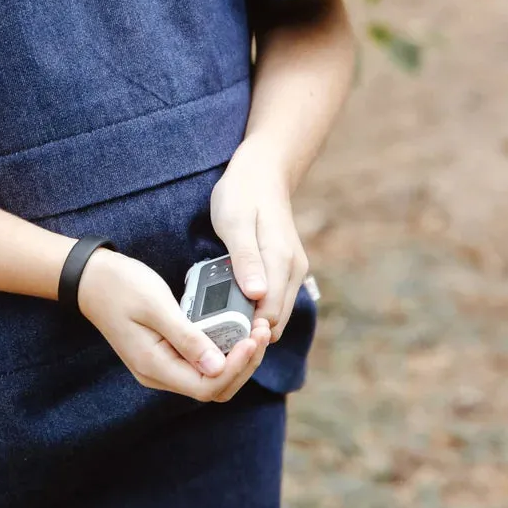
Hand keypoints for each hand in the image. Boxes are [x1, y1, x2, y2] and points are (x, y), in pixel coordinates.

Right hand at [76, 247, 271, 402]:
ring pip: (211, 377)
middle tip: (261, 330)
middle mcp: (159, 374)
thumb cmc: (120, 286)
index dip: (236, 367)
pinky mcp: (166, 353)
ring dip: (237, 357)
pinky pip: (202, 362)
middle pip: (214, 387)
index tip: (253, 336)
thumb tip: (218, 366)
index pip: (208, 386)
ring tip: (255, 328)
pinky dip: (223, 349)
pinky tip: (236, 328)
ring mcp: (162, 365)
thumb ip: (187, 337)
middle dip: (244, 364)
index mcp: (155, 367)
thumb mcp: (156, 306)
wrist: (91, 278)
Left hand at [209, 138, 309, 342]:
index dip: (247, 332)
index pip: (270, 315)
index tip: (219, 336)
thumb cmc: (243, 193)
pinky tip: (232, 305)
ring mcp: (292, 270)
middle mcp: (293, 271)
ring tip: (219, 323)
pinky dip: (257, 310)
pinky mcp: (286, 269)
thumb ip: (246, 259)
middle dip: (249, 333)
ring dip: (253, 323)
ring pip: (276, 314)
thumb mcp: (235, 222)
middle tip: (215, 335)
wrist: (263, 170)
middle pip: (276, 321)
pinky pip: (274, 301)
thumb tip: (257, 295)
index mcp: (281, 261)